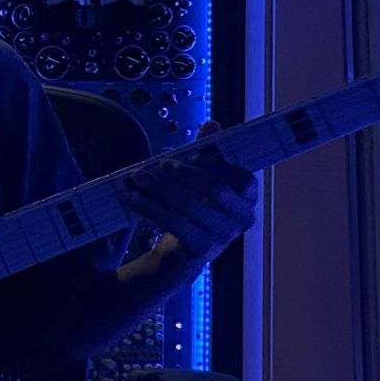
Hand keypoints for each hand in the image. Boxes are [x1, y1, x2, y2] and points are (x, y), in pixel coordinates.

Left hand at [119, 123, 258, 270]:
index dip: (214, 163)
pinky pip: (172, 222)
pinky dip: (149, 207)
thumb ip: (208, 152)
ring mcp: (222, 237)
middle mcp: (242, 219)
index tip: (187, 154)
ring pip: (188, 205)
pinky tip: (132, 198)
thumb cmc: (193, 211)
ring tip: (135, 177)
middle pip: (213, 188)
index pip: (240, 176)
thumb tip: (213, 123)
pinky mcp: (200, 250)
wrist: (179, 256)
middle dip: (181, 172)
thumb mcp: (201, 181)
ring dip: (158, 187)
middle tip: (154, 164)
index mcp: (248, 198)